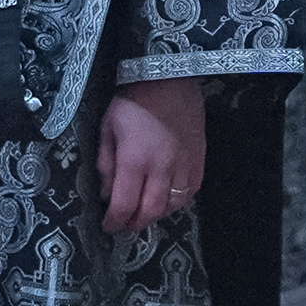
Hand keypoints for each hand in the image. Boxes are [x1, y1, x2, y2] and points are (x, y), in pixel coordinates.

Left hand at [97, 77, 206, 237]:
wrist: (170, 78)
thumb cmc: (133, 101)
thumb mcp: (108, 128)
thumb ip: (107, 163)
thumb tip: (107, 192)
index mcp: (135, 160)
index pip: (124, 204)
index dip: (114, 221)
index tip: (108, 226)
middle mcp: (162, 168)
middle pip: (151, 211)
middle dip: (135, 224)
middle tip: (125, 225)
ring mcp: (184, 165)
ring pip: (173, 205)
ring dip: (157, 215)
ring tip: (145, 213)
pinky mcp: (198, 159)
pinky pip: (191, 191)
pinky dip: (178, 201)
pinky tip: (168, 198)